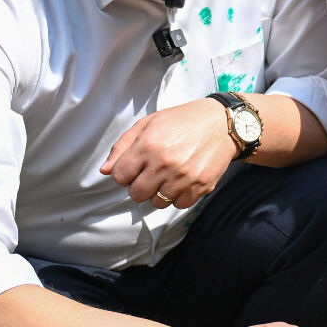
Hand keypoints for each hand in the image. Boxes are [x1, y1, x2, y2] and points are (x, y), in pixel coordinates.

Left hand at [101, 98, 235, 210]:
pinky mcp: (200, 187)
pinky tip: (182, 180)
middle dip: (139, 185)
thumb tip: (104, 171)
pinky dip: (178, 196)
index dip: (124, 172)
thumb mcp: (148, 124)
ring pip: (157, 203)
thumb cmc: (182, 121)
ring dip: (159, 192)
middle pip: (136, 194)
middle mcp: (165, 164)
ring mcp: (184, 178)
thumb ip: (122, 147)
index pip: (119, 177)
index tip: (135, 166)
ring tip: (167, 176)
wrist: (221, 123)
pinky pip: (179, 205)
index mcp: (148, 146)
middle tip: (151, 172)